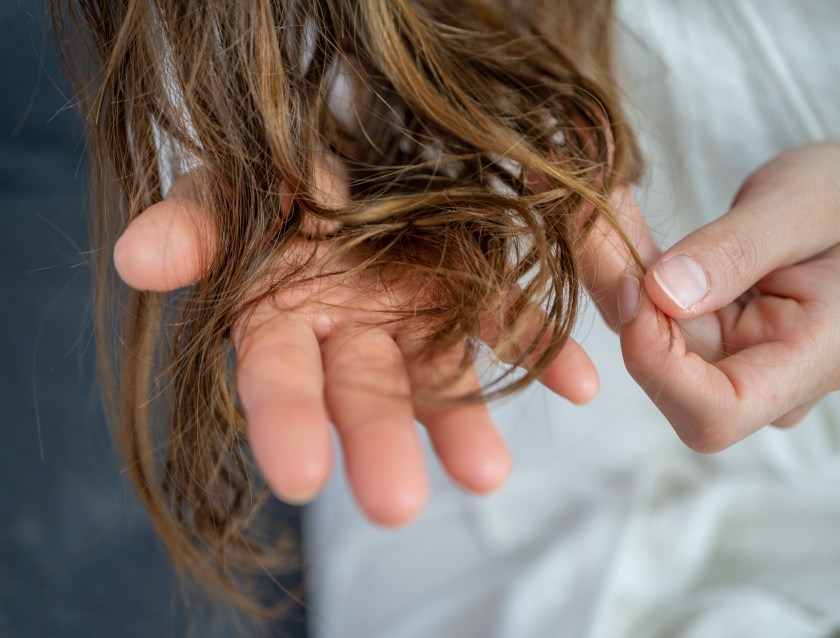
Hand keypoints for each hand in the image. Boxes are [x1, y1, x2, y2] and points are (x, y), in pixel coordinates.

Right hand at [112, 159, 598, 524]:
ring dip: (465, 422)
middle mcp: (351, 332)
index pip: (278, 378)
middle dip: (378, 443)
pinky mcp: (471, 289)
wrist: (349, 142)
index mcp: (283, 316)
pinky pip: (512, 321)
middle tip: (396, 506)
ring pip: (440, 376)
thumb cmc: (273, 173)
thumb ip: (194, 226)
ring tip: (489, 475)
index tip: (298, 478)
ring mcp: (416, 316)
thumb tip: (136, 259)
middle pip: (362, 394)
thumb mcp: (229, 189)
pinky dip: (542, 351)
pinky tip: (578, 383)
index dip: (285, 422)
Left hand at [615, 142, 839, 451]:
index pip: (719, 413)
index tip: (632, 287)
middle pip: (671, 379)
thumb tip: (660, 294)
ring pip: (651, 344)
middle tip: (590, 223)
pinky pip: (654, 317)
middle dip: (625, 308)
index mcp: (814, 360)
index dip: (659, 368)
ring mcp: (735, 364)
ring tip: (597, 212)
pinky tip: (612, 224)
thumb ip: (736, 250)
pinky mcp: (708, 340)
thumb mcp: (805, 203)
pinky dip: (629, 272)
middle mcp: (769, 379)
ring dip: (616, 281)